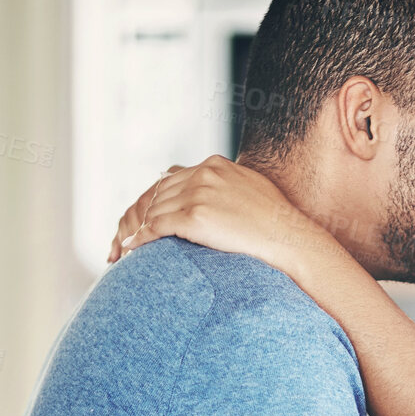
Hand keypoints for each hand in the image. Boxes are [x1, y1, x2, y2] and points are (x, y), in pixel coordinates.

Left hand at [106, 155, 326, 280]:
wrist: (291, 239)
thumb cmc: (278, 224)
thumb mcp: (251, 191)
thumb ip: (226, 187)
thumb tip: (213, 194)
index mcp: (215, 165)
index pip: (170, 179)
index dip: (152, 201)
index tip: (142, 219)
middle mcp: (203, 173)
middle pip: (156, 193)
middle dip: (136, 216)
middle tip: (123, 238)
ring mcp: (198, 193)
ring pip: (153, 210)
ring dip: (135, 230)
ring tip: (122, 248)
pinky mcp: (195, 216)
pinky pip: (156, 226)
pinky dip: (139, 239)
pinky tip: (130, 250)